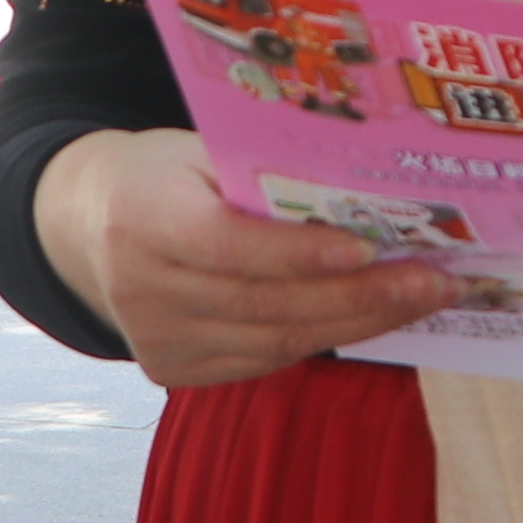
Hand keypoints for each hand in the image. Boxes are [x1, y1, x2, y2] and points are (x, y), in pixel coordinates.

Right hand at [30, 126, 466, 391]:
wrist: (88, 223)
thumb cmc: (166, 174)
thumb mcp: (200, 152)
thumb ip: (265, 175)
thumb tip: (369, 194)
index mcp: (142, 217)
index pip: (227, 246)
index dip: (300, 253)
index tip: (371, 245)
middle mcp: (140, 288)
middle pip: (264, 303)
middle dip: (360, 295)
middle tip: (433, 281)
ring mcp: (154, 339)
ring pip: (275, 341)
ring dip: (359, 322)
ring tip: (422, 299)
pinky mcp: (172, 371)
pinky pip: (264, 360)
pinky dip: (324, 338)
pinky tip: (373, 316)